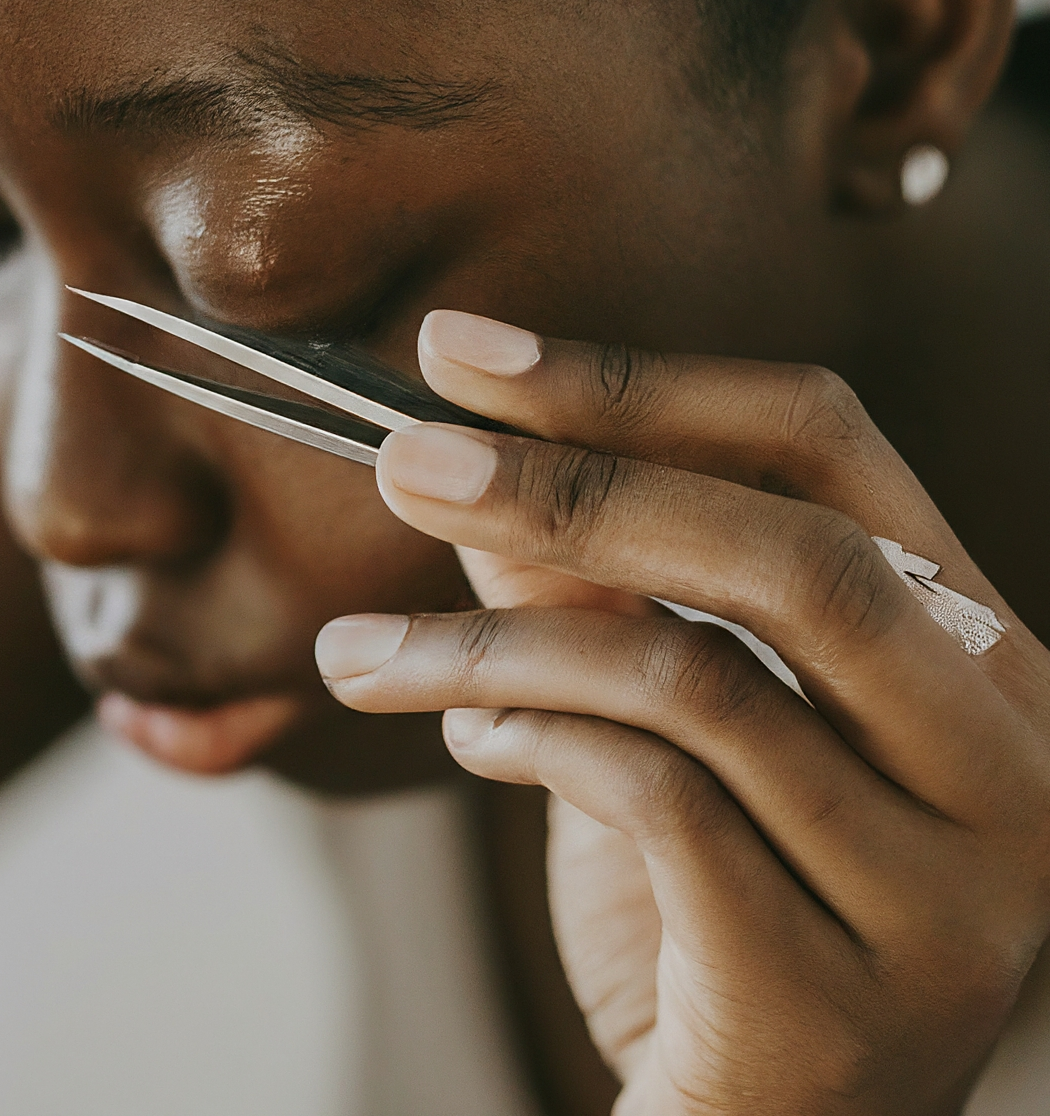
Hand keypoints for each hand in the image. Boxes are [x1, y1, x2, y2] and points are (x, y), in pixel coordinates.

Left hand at [315, 311, 1049, 1114]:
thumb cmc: (710, 898)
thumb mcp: (653, 707)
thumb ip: (580, 579)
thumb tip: (459, 444)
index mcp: (972, 649)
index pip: (825, 444)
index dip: (633, 379)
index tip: (463, 351)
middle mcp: (1003, 760)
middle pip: (792, 553)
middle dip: (568, 485)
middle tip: (402, 460)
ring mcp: (946, 892)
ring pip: (698, 683)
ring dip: (490, 646)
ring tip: (366, 652)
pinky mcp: (843, 1001)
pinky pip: (660, 805)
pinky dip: (531, 744)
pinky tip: (466, 741)